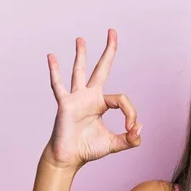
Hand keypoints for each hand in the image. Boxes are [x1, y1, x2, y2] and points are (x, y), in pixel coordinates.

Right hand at [42, 29, 142, 169]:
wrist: (69, 158)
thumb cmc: (88, 149)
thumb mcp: (115, 144)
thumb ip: (130, 139)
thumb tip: (139, 128)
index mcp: (101, 104)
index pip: (121, 100)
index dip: (131, 113)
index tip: (131, 129)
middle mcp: (89, 97)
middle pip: (101, 69)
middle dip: (108, 51)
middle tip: (112, 32)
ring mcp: (76, 98)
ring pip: (79, 71)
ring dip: (81, 55)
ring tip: (81, 39)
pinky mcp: (65, 104)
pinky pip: (59, 85)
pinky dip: (55, 71)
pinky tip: (51, 56)